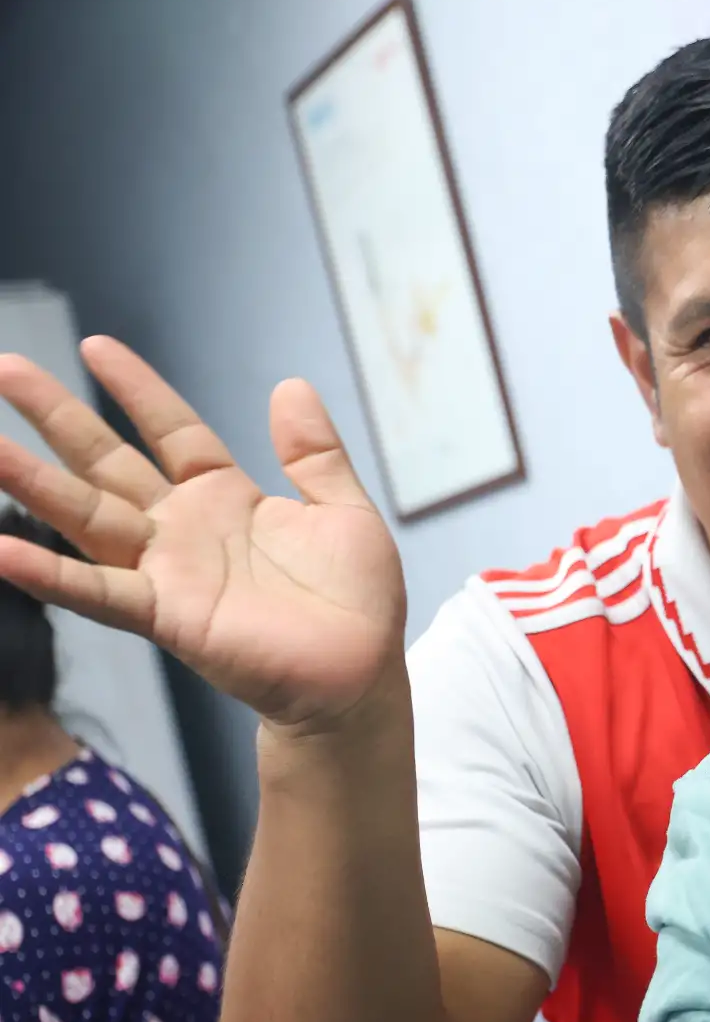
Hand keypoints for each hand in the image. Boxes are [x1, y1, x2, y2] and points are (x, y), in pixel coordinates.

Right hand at [0, 338, 404, 730]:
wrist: (361, 675)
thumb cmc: (356, 601)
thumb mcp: (344, 511)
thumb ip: (314, 453)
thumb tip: (292, 385)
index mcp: (227, 499)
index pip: (173, 430)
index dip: (138, 390)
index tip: (97, 346)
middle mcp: (185, 530)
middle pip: (108, 462)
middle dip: (57, 417)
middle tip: (4, 368)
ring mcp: (169, 571)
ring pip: (86, 516)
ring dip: (31, 482)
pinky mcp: (167, 615)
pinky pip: (98, 592)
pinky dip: (47, 574)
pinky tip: (0, 551)